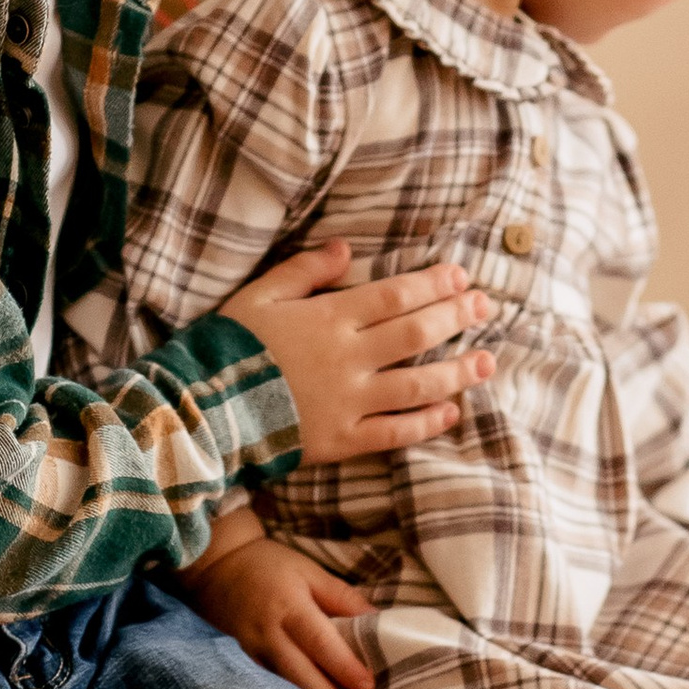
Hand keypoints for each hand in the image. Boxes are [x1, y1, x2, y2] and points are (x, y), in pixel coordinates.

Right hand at [182, 532, 378, 688]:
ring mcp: (254, 651)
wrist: (215, 568)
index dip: (344, 667)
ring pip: (287, 685)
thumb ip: (342, 597)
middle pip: (301, 674)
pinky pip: (276, 683)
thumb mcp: (309, 571)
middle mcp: (269, 634)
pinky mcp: (248, 661)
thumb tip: (377, 620)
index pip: (320, 642)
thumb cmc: (268, 565)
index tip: (367, 687)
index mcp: (289, 607)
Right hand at [224, 242, 493, 466]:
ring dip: (456, 372)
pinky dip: (426, 423)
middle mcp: (347, 357)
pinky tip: (451, 413)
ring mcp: (348, 401)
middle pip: (416, 333)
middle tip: (485, 306)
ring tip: (487, 362)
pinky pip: (395, 432)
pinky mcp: (342, 440)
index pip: (395, 295)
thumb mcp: (258, 296)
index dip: (433, 284)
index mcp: (329, 318)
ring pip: (416, 384)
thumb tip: (346, 248)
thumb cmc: (226, 348)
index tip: (462, 276)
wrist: (201, 411)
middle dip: (456, 317)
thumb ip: (303, 270)